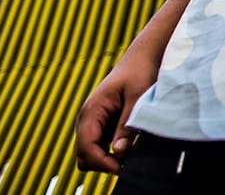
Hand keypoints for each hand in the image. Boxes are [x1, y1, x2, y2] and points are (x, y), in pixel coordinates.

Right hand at [73, 55, 158, 173]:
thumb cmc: (139, 73)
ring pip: (89, 154)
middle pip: (83, 156)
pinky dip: (110, 154)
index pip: (85, 147)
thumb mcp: (137, 97)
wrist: (141, 58)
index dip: (101, 162)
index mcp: (91, 111)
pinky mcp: (101, 125)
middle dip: (102, 164)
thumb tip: (118, 152)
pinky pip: (98, 148)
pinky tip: (127, 148)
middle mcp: (86, 119)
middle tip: (126, 163)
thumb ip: (127, 124)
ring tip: (128, 157)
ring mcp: (92, 124)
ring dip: (105, 160)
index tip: (122, 167)